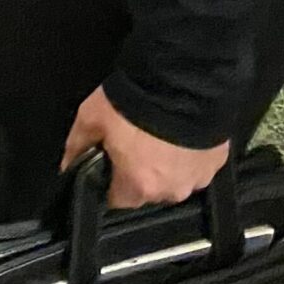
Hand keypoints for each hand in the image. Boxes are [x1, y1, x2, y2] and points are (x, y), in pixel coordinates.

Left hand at [61, 87, 229, 208]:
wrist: (182, 83)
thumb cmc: (135, 103)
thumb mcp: (91, 119)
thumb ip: (77, 147)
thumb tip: (67, 165)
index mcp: (138, 186)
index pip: (117, 200)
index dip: (109, 182)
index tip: (108, 164)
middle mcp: (170, 190)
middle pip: (148, 190)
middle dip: (139, 172)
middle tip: (133, 142)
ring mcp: (197, 178)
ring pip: (174, 179)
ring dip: (166, 164)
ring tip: (157, 135)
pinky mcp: (215, 162)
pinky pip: (196, 165)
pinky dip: (187, 154)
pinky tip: (178, 133)